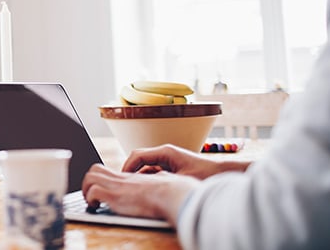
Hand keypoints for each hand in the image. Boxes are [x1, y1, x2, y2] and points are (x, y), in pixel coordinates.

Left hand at [82, 162, 198, 225]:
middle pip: (94, 170)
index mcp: (131, 177)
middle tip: (90, 196)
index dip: (100, 178)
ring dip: (85, 190)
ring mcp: (117, 186)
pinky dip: (90, 199)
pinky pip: (93, 192)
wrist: (173, 194)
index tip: (99, 189)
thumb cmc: (174, 191)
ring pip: (89, 178)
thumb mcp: (163, 181)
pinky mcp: (115, 196)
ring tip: (91, 202)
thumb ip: (158, 180)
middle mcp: (121, 179)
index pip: (107, 170)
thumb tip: (162, 180)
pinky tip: (95, 206)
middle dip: (87, 183)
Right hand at [122, 144, 246, 178]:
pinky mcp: (170, 165)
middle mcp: (164, 152)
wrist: (222, 173)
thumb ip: (161, 180)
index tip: (121, 179)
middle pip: (138, 158)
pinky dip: (147, 178)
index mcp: (165, 152)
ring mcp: (167, 158)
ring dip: (138, 175)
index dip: (126, 167)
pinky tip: (147, 189)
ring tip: (133, 189)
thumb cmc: (205, 176)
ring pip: (145, 165)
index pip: (137, 155)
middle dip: (129, 171)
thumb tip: (143, 186)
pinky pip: (152, 170)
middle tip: (122, 185)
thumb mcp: (181, 180)